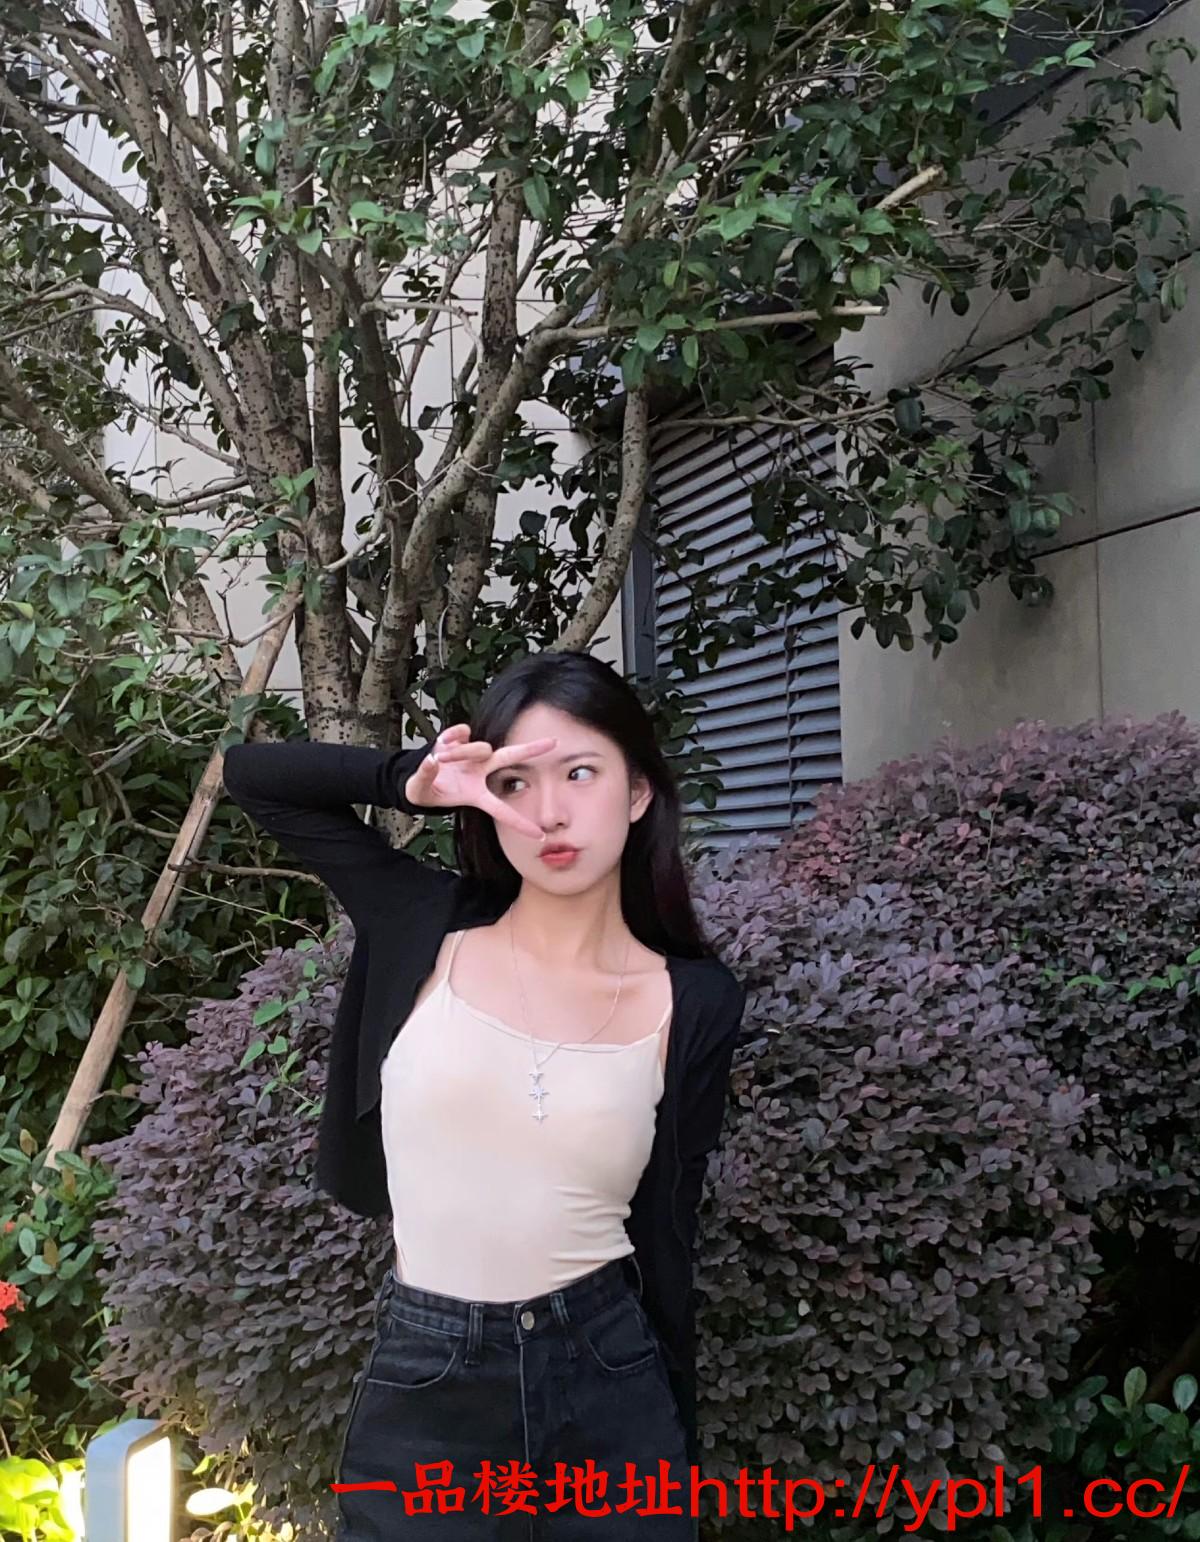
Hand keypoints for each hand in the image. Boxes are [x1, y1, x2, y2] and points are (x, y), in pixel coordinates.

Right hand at [404, 724, 557, 842]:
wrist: (417, 775)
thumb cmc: (426, 790)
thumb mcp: (419, 790)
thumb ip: (424, 777)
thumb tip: (432, 760)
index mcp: (476, 794)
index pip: (501, 810)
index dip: (519, 823)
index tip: (540, 835)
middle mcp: (480, 772)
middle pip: (509, 758)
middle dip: (531, 749)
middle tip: (554, 742)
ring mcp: (473, 754)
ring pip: (478, 747)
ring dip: (459, 753)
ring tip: (440, 758)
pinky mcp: (462, 738)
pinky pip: (462, 732)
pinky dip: (451, 737)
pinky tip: (442, 745)